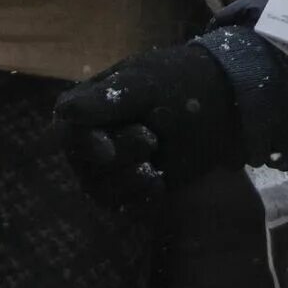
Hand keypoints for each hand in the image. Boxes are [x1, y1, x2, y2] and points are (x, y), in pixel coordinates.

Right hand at [55, 41, 243, 206]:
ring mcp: (110, 166)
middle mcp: (92, 138)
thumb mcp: (148, 84)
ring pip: (99, 190)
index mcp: (89, 104)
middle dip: (119, 157)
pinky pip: (122, 205)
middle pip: (84, 165)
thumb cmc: (180, 82)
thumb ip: (108, 99)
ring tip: (155, 168)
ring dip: (127, 182)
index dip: (82, 144)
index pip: (66, 131)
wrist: (223, 104)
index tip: (107, 151)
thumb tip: (64, 111)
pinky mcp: (132, 187)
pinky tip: (160, 183)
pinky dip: (139, 198)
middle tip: (152, 140)